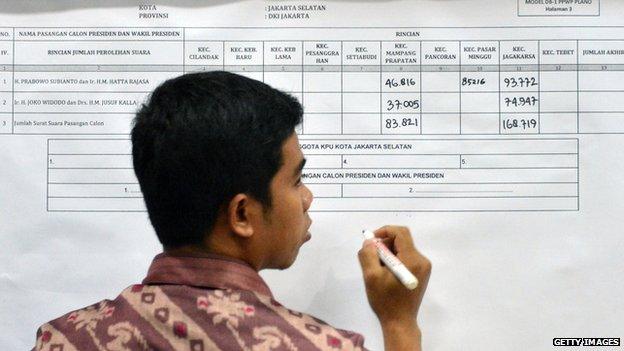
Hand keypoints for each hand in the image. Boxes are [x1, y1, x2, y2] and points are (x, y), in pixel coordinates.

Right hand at [357, 225, 430, 348]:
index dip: (384, 231)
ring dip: (388, 254)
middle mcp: (422, 260)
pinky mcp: (421, 274)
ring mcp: (423, 267)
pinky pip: (406, 258)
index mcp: (413, 259)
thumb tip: (370, 242)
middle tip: (372, 258)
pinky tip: (385, 274)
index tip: (371, 241)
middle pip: (401, 240)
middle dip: (384, 245)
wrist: (400, 322)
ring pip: (402, 249)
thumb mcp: (371, 276)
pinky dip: (394, 260)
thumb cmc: (385, 301)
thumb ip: (368, 254)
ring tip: (378, 269)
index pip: (400, 233)